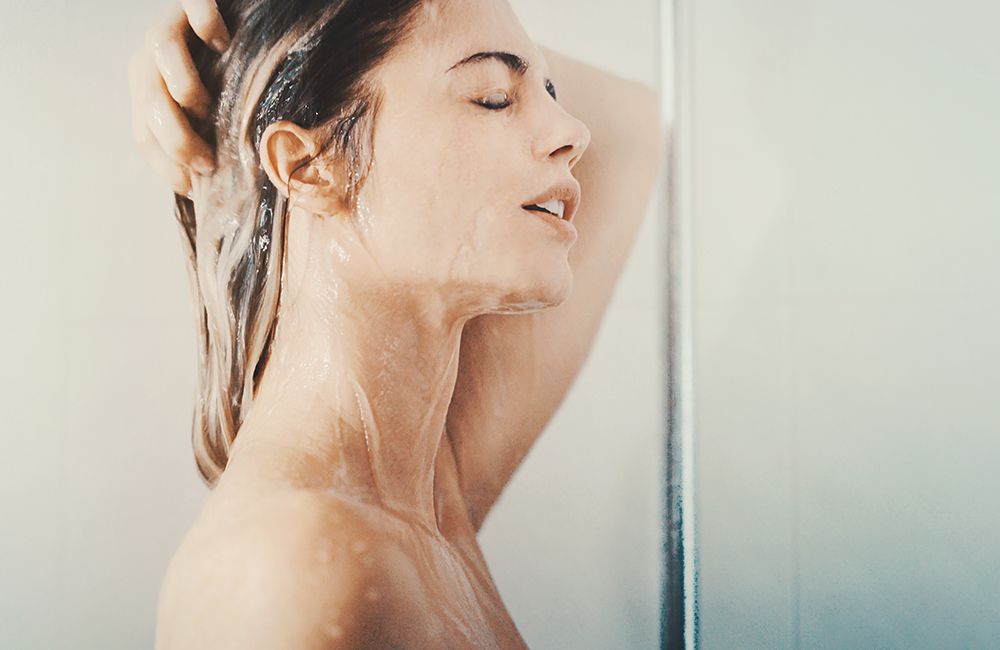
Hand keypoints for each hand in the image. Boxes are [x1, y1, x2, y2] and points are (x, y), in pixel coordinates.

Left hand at [128, 0, 229, 195]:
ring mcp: (172, 28)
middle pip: (150, 99)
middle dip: (177, 138)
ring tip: (207, 106)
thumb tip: (206, 195)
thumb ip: (203, 146)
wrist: (238, 30)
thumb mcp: (209, 124)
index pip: (145, 136)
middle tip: (208, 161)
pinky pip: (195, 7)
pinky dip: (207, 26)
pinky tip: (225, 46)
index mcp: (148, 96)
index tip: (197, 187)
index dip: (168, 166)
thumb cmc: (227, 87)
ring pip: (160, 49)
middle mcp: (151, 62)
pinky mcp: (194, 2)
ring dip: (183, 86)